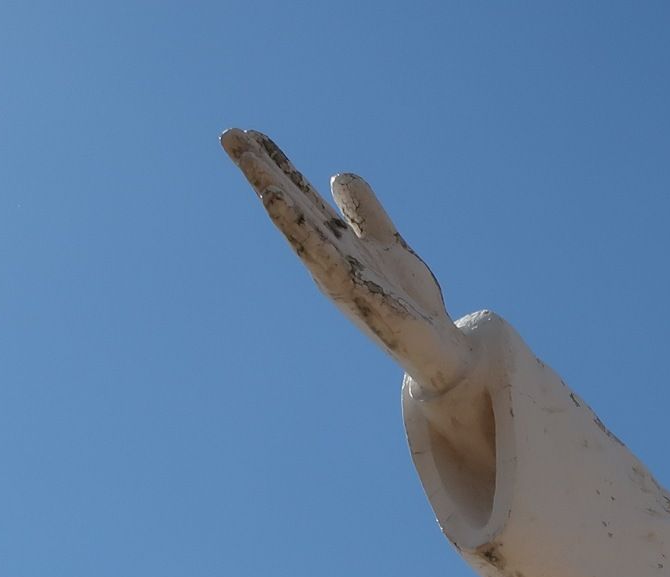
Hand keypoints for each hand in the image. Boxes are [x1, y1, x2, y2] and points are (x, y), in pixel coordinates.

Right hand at [219, 128, 470, 394]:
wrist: (442, 351)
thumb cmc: (410, 301)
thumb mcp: (386, 243)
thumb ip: (364, 212)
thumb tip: (338, 175)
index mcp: (335, 245)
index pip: (302, 198)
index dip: (278, 166)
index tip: (250, 132)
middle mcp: (329, 260)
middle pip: (291, 209)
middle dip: (261, 174)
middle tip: (227, 134)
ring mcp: (342, 279)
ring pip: (301, 233)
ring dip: (276, 200)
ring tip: (252, 168)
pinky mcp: (363, 298)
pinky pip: (329, 262)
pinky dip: (306, 235)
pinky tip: (284, 209)